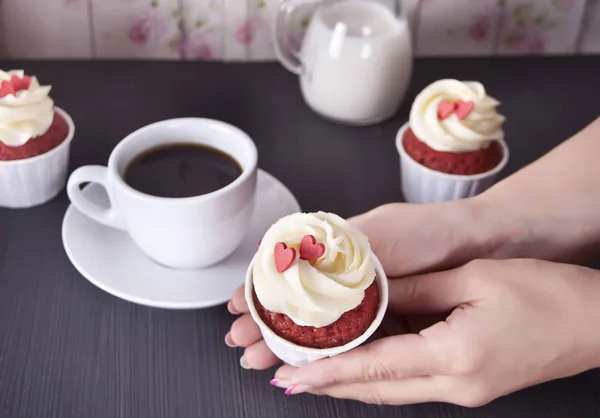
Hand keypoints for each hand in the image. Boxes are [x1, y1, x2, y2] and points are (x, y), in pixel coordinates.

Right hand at [226, 200, 490, 368]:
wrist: (482, 244)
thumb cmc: (431, 232)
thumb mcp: (381, 239)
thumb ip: (343, 256)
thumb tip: (300, 269)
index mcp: (339, 250)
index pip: (289, 272)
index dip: (263, 291)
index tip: (239, 308)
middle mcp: (348, 277)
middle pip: (299, 304)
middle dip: (268, 324)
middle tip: (243, 345)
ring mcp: (366, 300)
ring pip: (320, 326)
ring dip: (289, 342)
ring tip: (262, 359)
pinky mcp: (387, 320)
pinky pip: (351, 339)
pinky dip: (327, 352)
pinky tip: (308, 363)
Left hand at [271, 259, 599, 405]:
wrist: (594, 322)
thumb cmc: (546, 294)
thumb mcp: (473, 279)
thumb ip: (415, 289)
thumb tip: (373, 293)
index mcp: (454, 356)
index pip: (373, 367)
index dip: (326, 371)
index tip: (290, 376)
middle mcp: (456, 384)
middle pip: (376, 389)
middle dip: (329, 384)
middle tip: (288, 376)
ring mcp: (464, 391)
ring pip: (391, 391)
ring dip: (351, 383)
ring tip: (313, 372)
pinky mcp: (470, 386)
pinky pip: (412, 384)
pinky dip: (380, 377)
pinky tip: (363, 365)